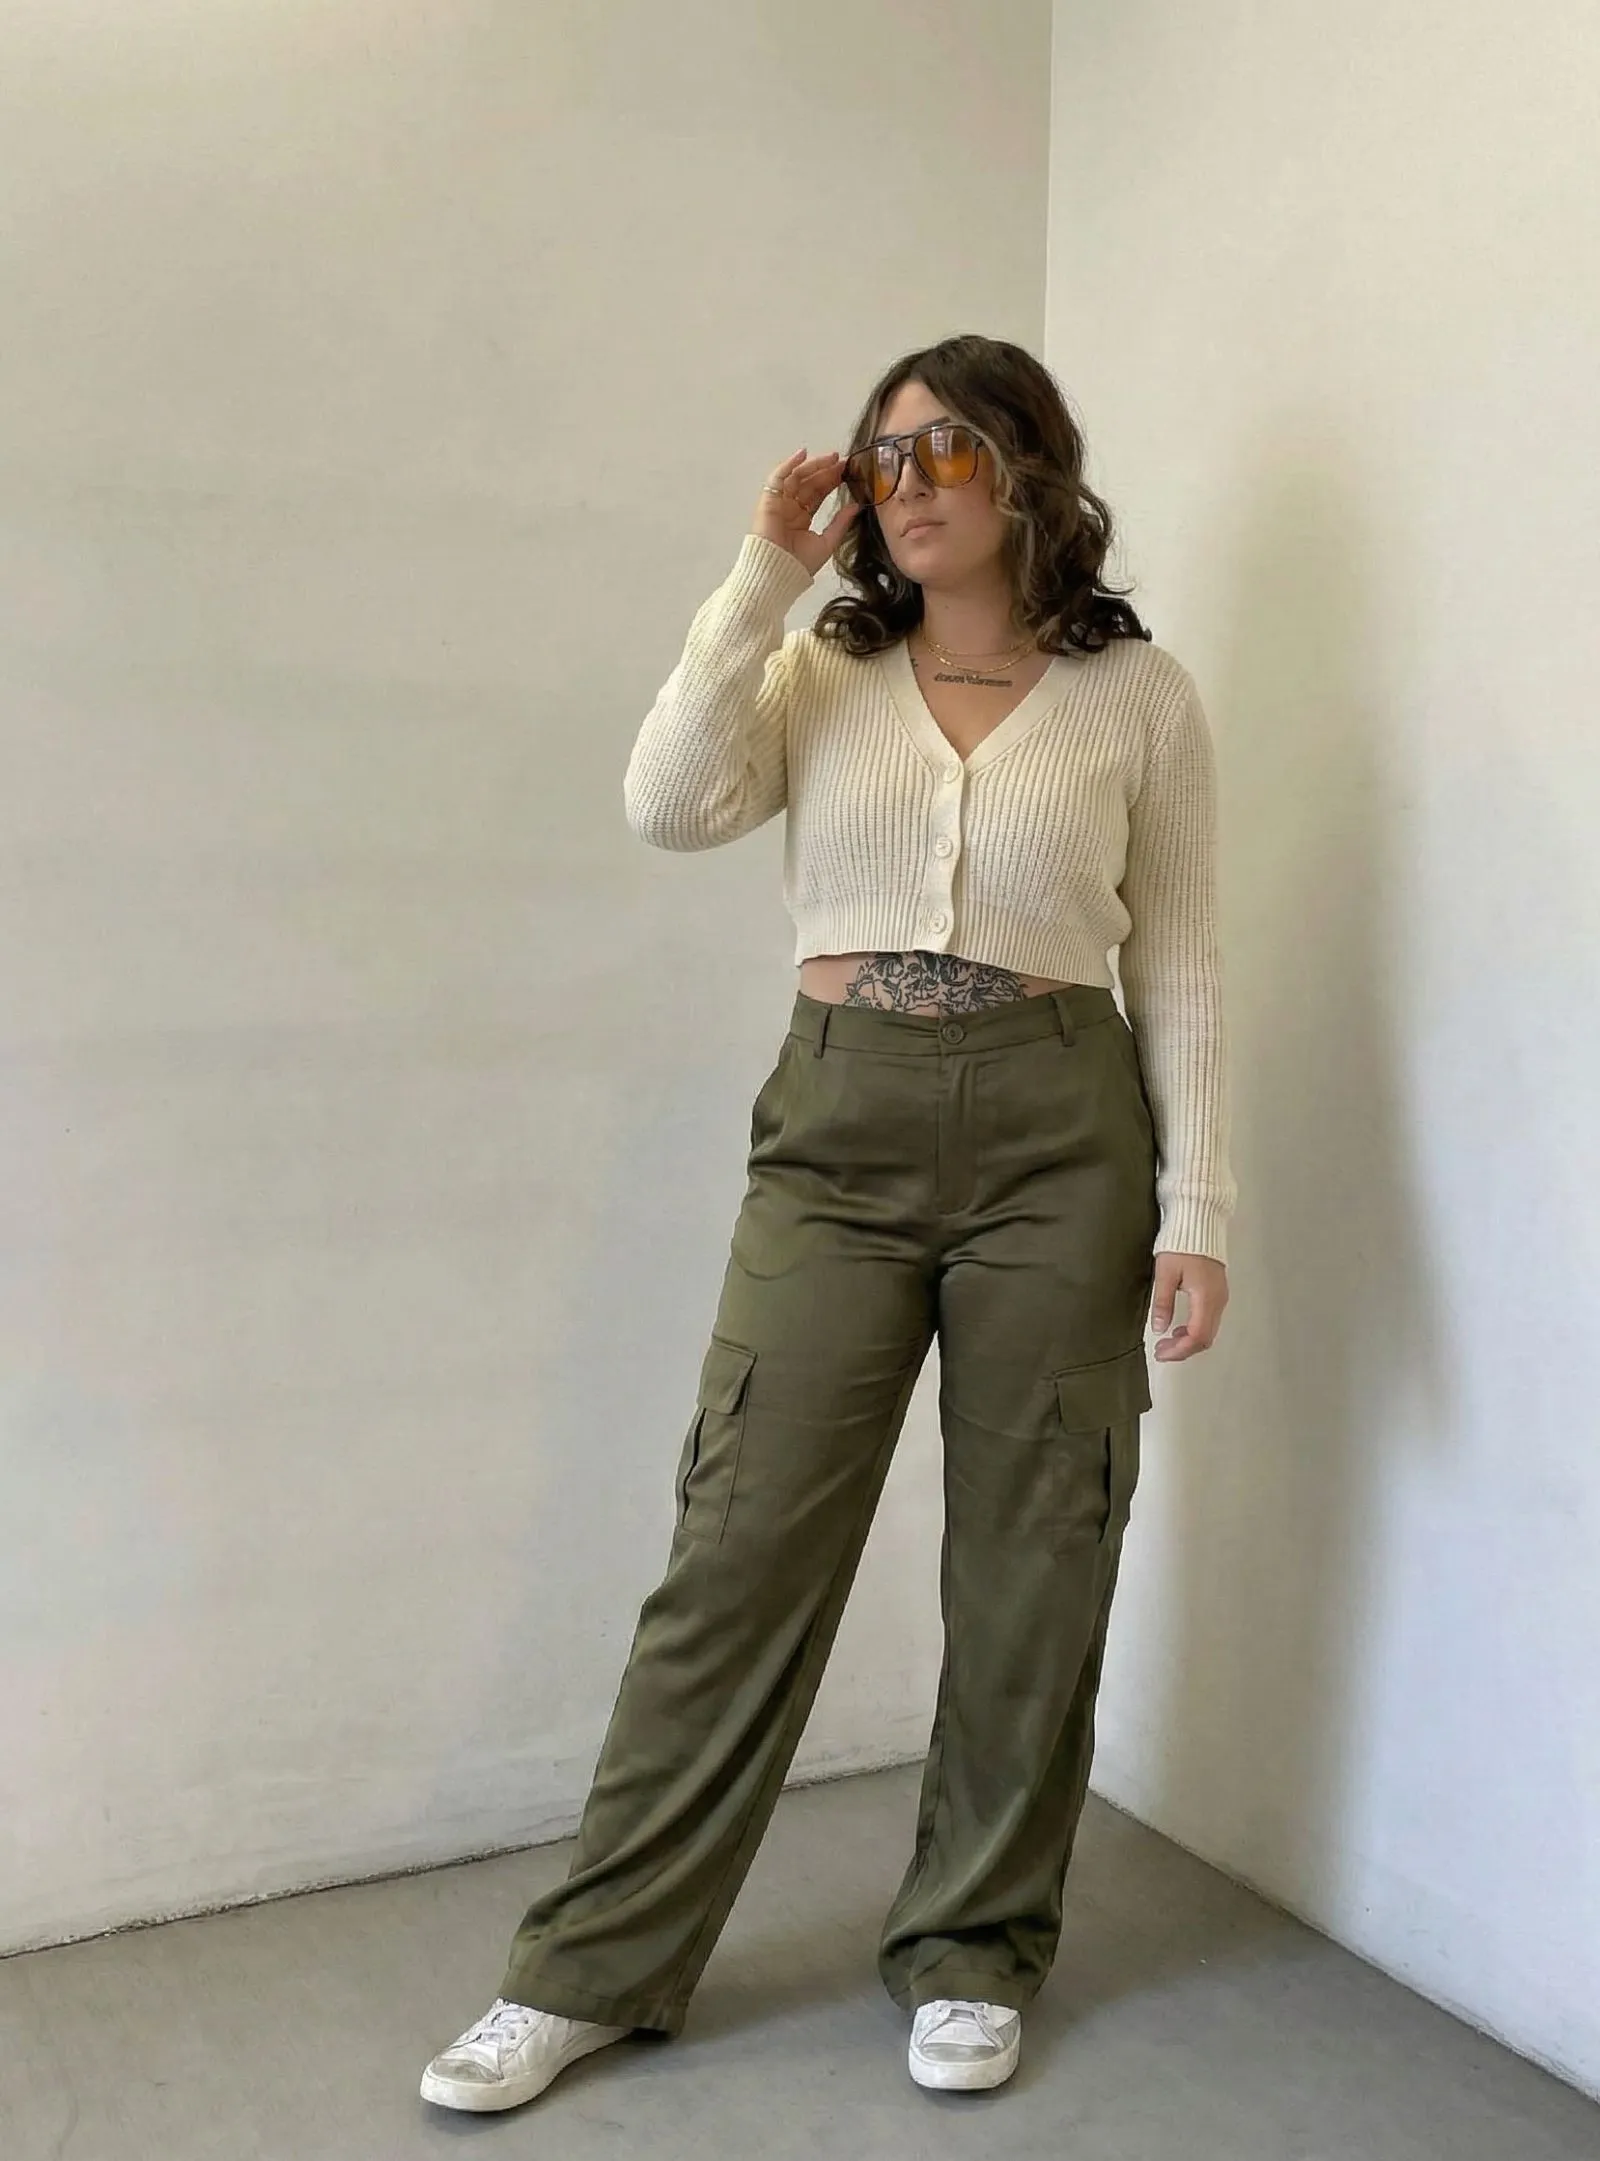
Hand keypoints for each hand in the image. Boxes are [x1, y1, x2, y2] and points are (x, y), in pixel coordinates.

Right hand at [753, 448, 860, 577]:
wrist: (777, 574)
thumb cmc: (799, 565)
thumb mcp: (827, 542)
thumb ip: (841, 523)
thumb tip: (857, 505)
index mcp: (801, 518)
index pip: (818, 494)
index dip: (832, 481)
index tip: (849, 471)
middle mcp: (790, 508)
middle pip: (809, 483)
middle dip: (827, 470)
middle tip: (845, 461)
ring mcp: (778, 503)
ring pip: (797, 477)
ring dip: (814, 465)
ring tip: (832, 458)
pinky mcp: (768, 500)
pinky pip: (777, 477)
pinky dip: (788, 464)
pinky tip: (803, 454)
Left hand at [1150, 1252, 1227, 1361]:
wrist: (1199, 1223)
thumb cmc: (1182, 1244)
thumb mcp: (1165, 1273)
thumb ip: (1163, 1303)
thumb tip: (1159, 1328)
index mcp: (1206, 1297)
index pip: (1197, 1336)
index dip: (1179, 1350)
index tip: (1161, 1353)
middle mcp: (1218, 1300)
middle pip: (1205, 1339)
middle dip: (1183, 1350)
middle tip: (1161, 1351)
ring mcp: (1221, 1297)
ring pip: (1209, 1331)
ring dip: (1188, 1341)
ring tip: (1166, 1342)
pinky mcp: (1218, 1293)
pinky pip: (1209, 1320)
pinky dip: (1195, 1330)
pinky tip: (1178, 1329)